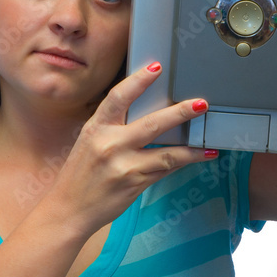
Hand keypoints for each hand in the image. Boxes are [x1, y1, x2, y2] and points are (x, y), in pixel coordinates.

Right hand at [50, 62, 215, 237]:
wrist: (68, 209)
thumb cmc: (79, 174)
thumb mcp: (89, 141)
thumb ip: (112, 127)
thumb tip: (144, 112)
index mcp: (97, 128)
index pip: (119, 97)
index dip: (139, 80)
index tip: (157, 67)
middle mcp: (110, 144)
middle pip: (152, 124)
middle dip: (180, 113)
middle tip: (200, 104)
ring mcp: (124, 166)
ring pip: (167, 153)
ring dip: (191, 148)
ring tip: (208, 143)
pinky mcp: (134, 184)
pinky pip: (164, 170)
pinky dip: (182, 163)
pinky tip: (197, 158)